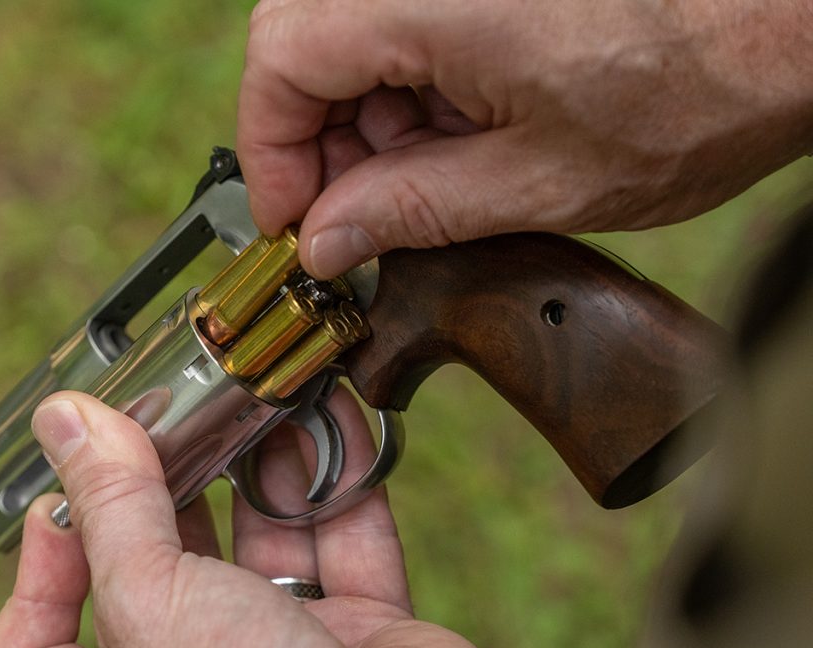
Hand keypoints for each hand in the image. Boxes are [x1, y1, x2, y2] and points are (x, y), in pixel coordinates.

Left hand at [0, 390, 512, 647]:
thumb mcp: (149, 605)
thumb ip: (110, 507)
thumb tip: (64, 420)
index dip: (38, 575)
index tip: (59, 502)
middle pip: (166, 566)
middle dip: (172, 486)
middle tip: (174, 414)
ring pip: (265, 541)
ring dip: (263, 468)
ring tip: (258, 396)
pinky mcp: (362, 635)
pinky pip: (348, 540)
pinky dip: (340, 480)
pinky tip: (330, 418)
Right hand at [237, 0, 812, 277]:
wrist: (796, 16)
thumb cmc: (698, 83)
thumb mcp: (537, 179)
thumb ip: (409, 209)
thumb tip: (325, 239)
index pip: (281, 60)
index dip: (273, 151)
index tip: (297, 220)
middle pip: (308, 43)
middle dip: (325, 141)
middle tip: (368, 213)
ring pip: (353, 32)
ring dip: (375, 118)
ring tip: (438, 177)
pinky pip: (406, 18)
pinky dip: (417, 85)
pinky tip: (466, 132)